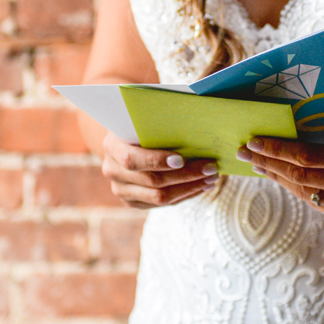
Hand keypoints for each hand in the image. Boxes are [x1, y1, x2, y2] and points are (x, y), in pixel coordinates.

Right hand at [101, 132, 218, 208]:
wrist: (125, 139)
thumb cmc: (142, 124)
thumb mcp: (144, 118)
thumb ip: (160, 122)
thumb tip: (194, 122)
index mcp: (112, 146)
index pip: (132, 159)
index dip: (157, 161)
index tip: (182, 159)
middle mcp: (112, 170)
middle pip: (152, 181)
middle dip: (186, 175)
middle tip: (211, 168)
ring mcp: (121, 190)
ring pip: (159, 197)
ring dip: (190, 188)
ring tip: (211, 178)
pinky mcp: (132, 202)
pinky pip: (162, 204)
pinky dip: (184, 196)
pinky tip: (201, 186)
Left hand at [238, 134, 323, 227]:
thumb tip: (293, 137)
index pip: (305, 155)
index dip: (276, 149)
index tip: (254, 141)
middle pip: (299, 176)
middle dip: (268, 163)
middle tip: (245, 152)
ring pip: (304, 192)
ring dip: (279, 178)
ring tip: (259, 166)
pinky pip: (318, 204)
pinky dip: (300, 190)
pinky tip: (285, 180)